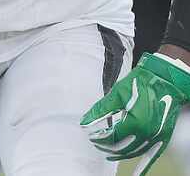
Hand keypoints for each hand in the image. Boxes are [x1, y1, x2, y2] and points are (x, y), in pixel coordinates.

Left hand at [81, 51, 189, 174]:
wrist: (164, 80)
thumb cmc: (140, 83)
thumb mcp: (117, 94)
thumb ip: (100, 110)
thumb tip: (84, 122)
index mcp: (135, 123)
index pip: (111, 137)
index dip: (98, 137)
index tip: (89, 134)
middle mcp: (147, 134)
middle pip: (121, 147)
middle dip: (105, 146)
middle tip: (95, 140)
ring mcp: (157, 138)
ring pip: (133, 153)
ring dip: (119, 154)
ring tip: (106, 150)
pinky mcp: (163, 138)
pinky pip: (152, 156)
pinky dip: (143, 167)